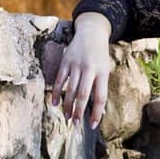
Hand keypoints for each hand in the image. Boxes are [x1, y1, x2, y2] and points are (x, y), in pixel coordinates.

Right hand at [50, 13, 111, 128]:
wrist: (92, 33)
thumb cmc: (100, 57)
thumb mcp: (105, 70)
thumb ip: (100, 88)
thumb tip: (98, 112)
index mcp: (102, 73)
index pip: (100, 97)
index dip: (96, 113)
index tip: (92, 125)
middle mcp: (89, 69)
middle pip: (83, 95)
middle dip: (79, 111)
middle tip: (75, 124)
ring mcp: (76, 65)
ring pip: (70, 89)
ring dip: (67, 105)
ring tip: (67, 117)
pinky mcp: (65, 61)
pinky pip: (59, 80)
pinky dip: (57, 92)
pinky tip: (55, 103)